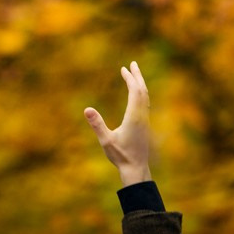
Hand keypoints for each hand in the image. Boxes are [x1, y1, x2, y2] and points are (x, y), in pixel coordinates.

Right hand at [84, 61, 152, 186]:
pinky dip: (141, 93)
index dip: (130, 79)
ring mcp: (145, 121)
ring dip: (140, 84)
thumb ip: (97, 124)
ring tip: (135, 75)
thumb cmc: (120, 156)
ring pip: (146, 97)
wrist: (136, 169)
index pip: (134, 92)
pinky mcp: (145, 125)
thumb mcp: (106, 140)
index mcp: (134, 117)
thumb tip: (87, 109)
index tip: (124, 69)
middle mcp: (142, 116)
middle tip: (133, 64)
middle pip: (143, 91)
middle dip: (137, 76)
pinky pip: (145, 103)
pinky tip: (138, 94)